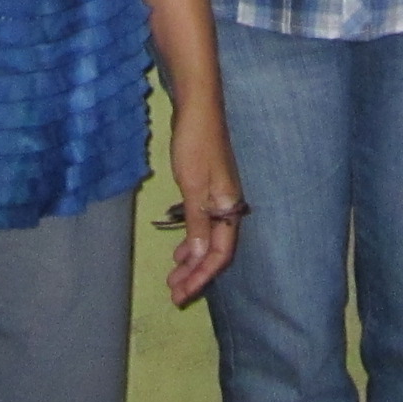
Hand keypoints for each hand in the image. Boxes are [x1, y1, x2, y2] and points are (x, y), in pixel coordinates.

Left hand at [161, 102, 243, 305]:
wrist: (199, 106)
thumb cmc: (196, 143)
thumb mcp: (193, 187)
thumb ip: (196, 222)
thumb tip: (197, 257)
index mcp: (229, 207)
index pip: (219, 253)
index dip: (201, 276)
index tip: (181, 294)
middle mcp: (228, 205)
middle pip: (214, 250)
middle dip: (195, 274)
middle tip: (173, 294)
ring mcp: (218, 196)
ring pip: (207, 238)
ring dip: (191, 260)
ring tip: (174, 277)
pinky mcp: (207, 188)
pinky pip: (201, 225)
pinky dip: (190, 240)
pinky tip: (180, 248)